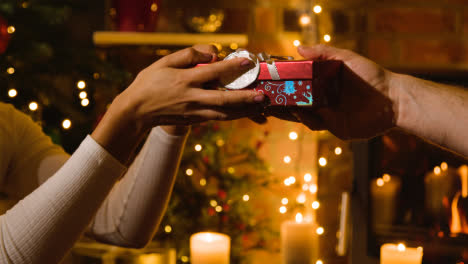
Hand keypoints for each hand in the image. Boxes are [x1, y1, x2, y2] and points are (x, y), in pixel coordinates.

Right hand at [92, 45, 265, 162]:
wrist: (136, 112)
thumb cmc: (149, 83)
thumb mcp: (163, 63)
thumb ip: (188, 55)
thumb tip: (212, 53)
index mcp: (184, 81)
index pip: (211, 73)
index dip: (230, 67)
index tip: (246, 62)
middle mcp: (191, 99)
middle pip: (222, 100)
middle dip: (244, 98)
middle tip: (262, 95)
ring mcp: (193, 113)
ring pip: (223, 114)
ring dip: (243, 111)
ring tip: (260, 107)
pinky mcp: (194, 121)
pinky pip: (217, 119)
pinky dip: (232, 116)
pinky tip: (244, 113)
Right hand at [269, 45, 396, 139]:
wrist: (393, 100)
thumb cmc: (371, 76)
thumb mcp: (346, 58)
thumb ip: (323, 53)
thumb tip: (298, 48)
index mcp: (324, 82)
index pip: (299, 83)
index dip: (285, 84)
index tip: (271, 81)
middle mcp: (323, 99)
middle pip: (296, 101)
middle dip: (281, 100)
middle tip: (266, 97)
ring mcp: (328, 114)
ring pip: (302, 114)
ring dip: (289, 111)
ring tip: (276, 106)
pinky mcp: (334, 127)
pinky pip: (314, 125)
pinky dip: (305, 119)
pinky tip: (300, 113)